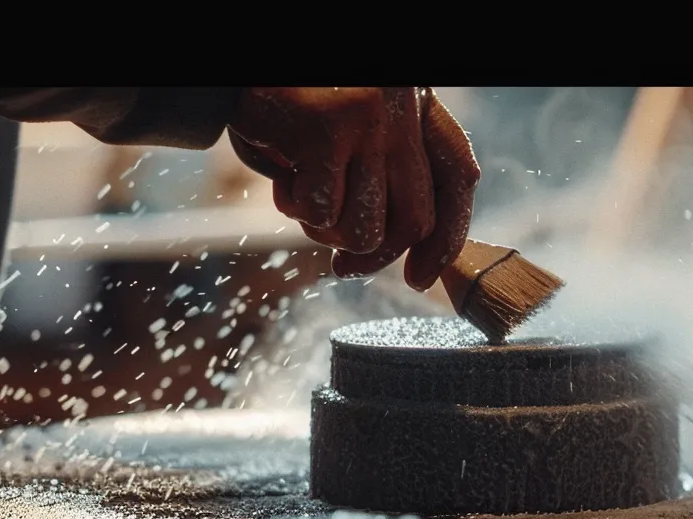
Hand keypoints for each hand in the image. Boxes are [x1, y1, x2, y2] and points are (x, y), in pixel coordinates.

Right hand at [227, 87, 478, 290]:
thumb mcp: (354, 127)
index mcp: (416, 106)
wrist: (236, 68)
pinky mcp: (326, 131)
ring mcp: (367, 120)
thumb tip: (392, 247)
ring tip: (304, 192)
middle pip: (416, 219)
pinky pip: (319, 212)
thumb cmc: (294, 102)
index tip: (420, 278)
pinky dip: (293, 204)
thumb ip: (381, 169)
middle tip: (343, 268)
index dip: (446, 236)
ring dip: (326, 230)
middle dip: (377, 257)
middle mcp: (402, 110)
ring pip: (364, 229)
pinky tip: (283, 171)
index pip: (457, 177)